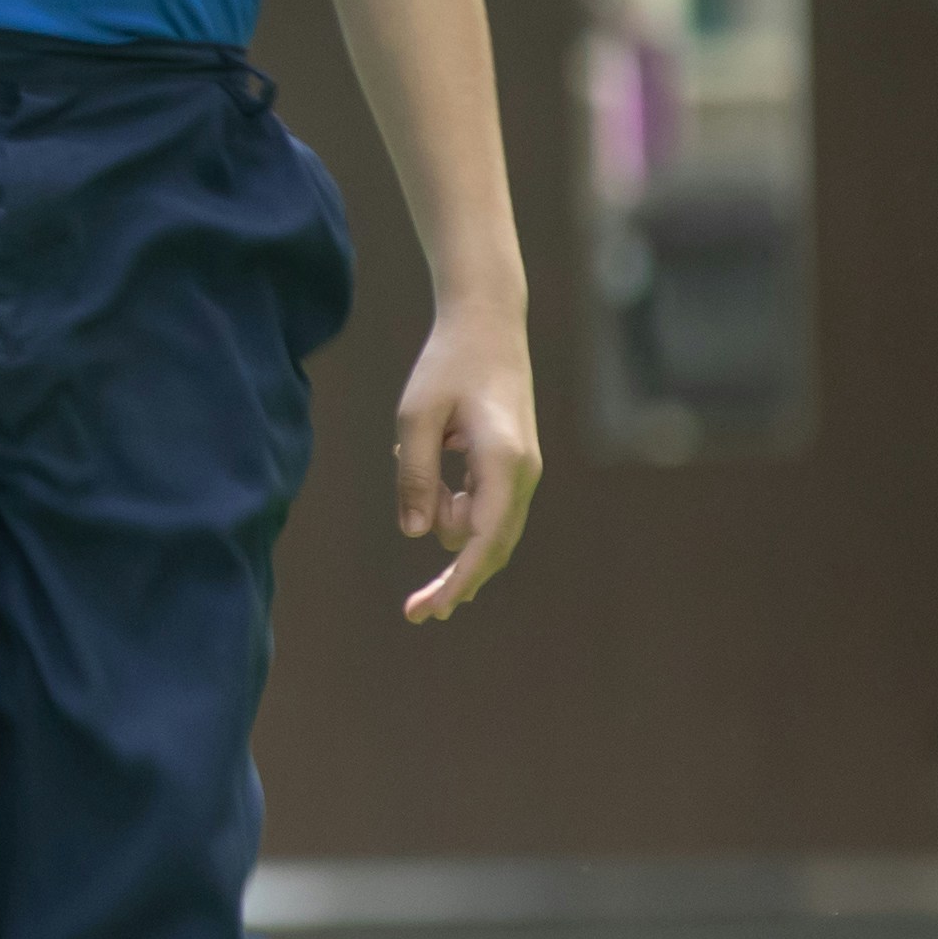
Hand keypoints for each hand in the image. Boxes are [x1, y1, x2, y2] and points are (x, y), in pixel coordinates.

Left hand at [391, 304, 543, 625]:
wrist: (487, 326)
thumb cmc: (448, 366)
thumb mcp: (415, 418)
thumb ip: (415, 477)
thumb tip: (417, 533)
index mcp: (504, 464)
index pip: (483, 542)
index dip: (457, 582)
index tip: (431, 611)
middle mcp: (523, 475)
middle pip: (492, 549)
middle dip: (456, 579)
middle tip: (414, 612)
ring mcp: (523, 472)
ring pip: (485, 528)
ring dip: (448, 518)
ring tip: (418, 454)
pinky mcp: (514, 467)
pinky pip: (484, 505)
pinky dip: (455, 502)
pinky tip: (436, 454)